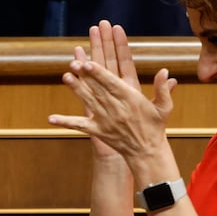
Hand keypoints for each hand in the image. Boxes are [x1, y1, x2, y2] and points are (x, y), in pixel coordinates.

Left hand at [48, 21, 175, 161]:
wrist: (146, 152)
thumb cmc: (155, 126)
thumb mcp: (164, 107)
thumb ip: (163, 89)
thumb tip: (165, 71)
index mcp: (130, 100)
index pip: (112, 84)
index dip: (99, 73)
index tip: (89, 63)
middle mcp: (116, 109)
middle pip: (97, 89)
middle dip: (86, 76)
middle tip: (73, 63)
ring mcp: (105, 120)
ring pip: (88, 102)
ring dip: (76, 90)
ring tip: (65, 77)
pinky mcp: (97, 131)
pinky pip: (79, 126)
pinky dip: (65, 122)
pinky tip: (51, 118)